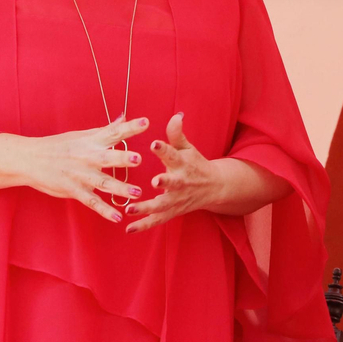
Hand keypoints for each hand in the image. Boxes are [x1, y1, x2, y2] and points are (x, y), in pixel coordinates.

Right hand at [17, 116, 146, 223]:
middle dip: (122, 159)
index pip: (114, 132)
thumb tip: (124, 117)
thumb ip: (106, 130)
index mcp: (91, 141)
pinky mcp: (73, 190)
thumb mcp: (82, 135)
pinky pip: (91, 202)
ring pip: (102, 182)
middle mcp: (87, 157)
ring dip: (120, 188)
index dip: (130, 127)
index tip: (146, 122)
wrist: (30, 159)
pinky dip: (104, 210)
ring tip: (137, 193)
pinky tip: (117, 217)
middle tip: (138, 159)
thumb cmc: (59, 145)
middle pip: (107, 158)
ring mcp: (80, 175)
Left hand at [125, 113, 220, 232]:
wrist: (214, 187)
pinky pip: (156, 221)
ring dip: (146, 208)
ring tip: (130, 209)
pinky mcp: (172, 212)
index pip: (173, 155)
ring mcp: (176, 199)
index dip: (164, 149)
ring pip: (161, 205)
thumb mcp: (188, 148)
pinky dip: (143, 226)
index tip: (154, 143)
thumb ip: (177, 134)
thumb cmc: (195, 164)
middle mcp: (180, 183)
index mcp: (183, 164)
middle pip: (172, 183)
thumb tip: (176, 115)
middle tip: (154, 181)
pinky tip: (128, 229)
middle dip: (164, 182)